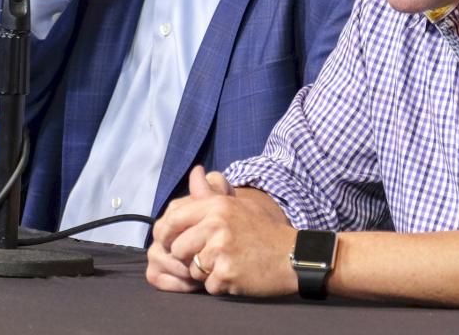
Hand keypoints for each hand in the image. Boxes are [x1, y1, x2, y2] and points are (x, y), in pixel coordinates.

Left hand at [147, 167, 297, 296]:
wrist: (293, 255)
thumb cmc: (263, 230)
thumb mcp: (238, 204)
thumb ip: (210, 192)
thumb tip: (195, 172)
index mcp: (217, 206)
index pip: (174, 218)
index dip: (166, 233)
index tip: (168, 242)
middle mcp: (216, 225)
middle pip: (178, 248)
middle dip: (188, 258)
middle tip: (208, 258)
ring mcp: (221, 251)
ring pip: (192, 269)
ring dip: (204, 273)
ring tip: (227, 264)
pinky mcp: (226, 274)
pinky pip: (208, 286)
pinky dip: (220, 285)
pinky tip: (237, 275)